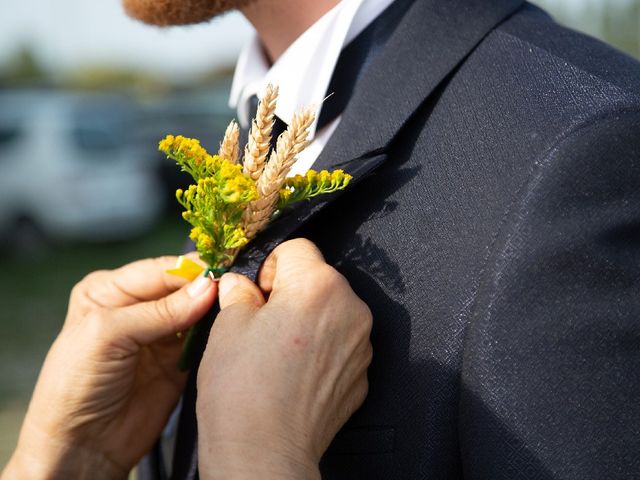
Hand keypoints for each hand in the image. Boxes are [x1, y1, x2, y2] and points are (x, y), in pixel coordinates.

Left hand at [2, 256, 216, 479]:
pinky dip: (216, 333)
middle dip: (206, 287)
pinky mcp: (178, 360)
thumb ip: (160, 311)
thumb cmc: (76, 385)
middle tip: (235, 287)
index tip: (221, 272)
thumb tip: (208, 287)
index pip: (159, 270)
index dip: (190, 270)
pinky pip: (204, 338)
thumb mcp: (108, 336)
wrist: (82, 447)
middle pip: (181, 287)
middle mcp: (136, 307)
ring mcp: (159, 334)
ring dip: (214, 309)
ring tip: (236, 305)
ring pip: (196, 311)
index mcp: (110, 290)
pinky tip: (230, 328)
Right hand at [197, 239, 372, 479]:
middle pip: (318, 279)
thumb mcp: (227, 326)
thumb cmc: (243, 392)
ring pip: (330, 311)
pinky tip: (293, 372)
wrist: (264, 454)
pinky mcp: (361, 374)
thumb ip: (239, 291)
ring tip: (277, 352)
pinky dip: (320, 349)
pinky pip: (340, 344)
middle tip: (262, 323)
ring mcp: (361, 344)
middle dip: (290, 292)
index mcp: (318, 286)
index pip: (298, 248)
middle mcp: (351, 309)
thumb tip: (240, 283)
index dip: (270, 266)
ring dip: (307, 320)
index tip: (258, 291)